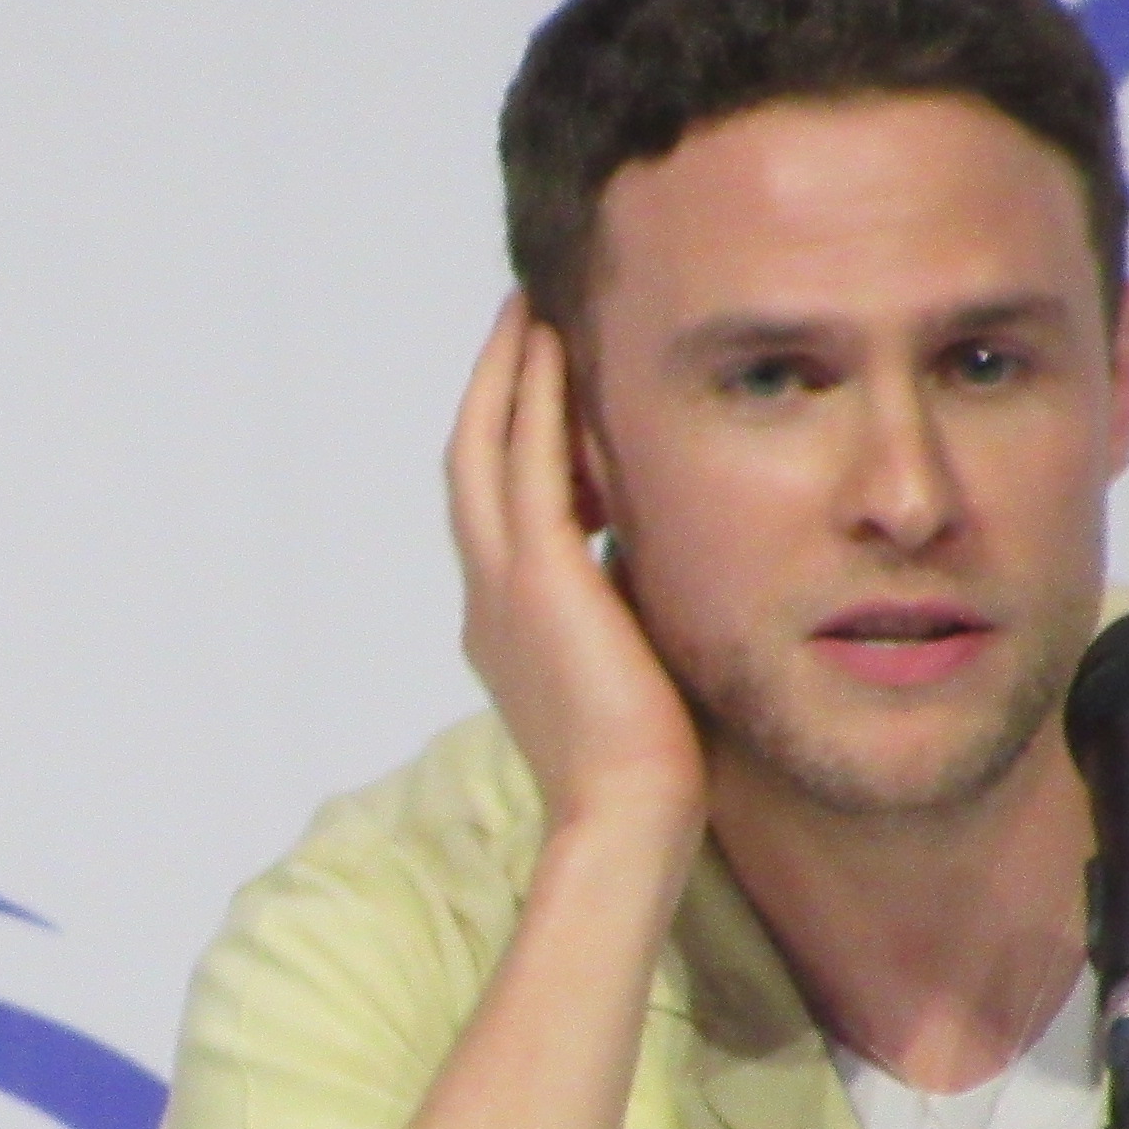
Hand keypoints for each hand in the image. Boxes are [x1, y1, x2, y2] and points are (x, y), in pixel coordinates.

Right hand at [446, 297, 703, 844]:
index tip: (536, 377)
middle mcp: (487, 598)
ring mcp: (502, 586)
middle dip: (493, 383)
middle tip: (520, 314)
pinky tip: (555, 348)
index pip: (495, 505)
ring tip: (531, 310)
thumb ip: (629, 607)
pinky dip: (535, 399)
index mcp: (504, 625)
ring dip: (506, 372)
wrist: (629, 819)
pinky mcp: (538, 578)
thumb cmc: (648, 769)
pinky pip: (527, 462)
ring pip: (485, 447)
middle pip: (471, 459)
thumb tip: (657, 561)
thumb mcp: (631, 666)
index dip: (507, 433)